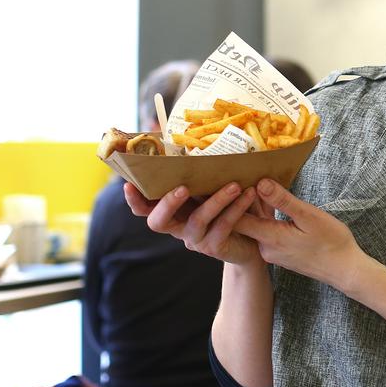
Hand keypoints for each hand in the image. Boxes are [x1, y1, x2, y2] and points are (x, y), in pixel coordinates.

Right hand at [123, 181, 264, 265]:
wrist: (256, 238)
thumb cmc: (232, 206)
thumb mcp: (216, 188)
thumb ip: (204, 174)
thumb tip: (199, 139)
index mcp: (173, 211)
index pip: (144, 209)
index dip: (134, 199)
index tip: (129, 184)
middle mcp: (179, 227)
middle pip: (158, 222)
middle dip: (167, 203)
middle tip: (182, 187)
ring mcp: (196, 239)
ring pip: (197, 221)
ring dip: (216, 201)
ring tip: (234, 185)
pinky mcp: (215, 247)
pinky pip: (223, 227)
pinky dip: (236, 209)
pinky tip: (249, 194)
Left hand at [234, 178, 372, 292]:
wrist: (344, 269)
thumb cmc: (332, 242)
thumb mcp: (309, 216)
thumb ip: (283, 200)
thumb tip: (260, 183)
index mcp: (270, 238)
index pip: (237, 218)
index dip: (231, 200)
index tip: (234, 181)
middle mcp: (265, 248)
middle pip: (243, 223)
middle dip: (241, 202)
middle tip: (243, 178)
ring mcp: (272, 254)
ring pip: (255, 228)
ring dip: (254, 210)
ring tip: (256, 187)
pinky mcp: (280, 255)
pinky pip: (266, 234)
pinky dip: (265, 220)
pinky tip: (271, 206)